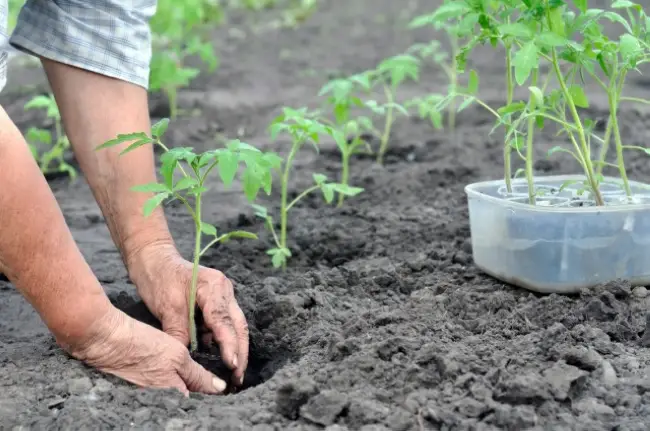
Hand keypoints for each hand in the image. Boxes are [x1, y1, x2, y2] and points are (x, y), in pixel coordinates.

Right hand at [67, 306, 227, 395]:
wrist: (105, 340)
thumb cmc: (143, 346)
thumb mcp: (178, 356)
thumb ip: (199, 375)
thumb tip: (219, 388)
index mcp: (173, 397)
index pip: (200, 401)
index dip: (212, 393)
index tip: (224, 384)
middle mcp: (161, 402)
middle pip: (187, 399)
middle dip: (200, 391)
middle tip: (211, 378)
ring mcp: (149, 396)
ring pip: (175, 394)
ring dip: (186, 386)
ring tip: (194, 373)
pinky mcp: (140, 389)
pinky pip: (161, 389)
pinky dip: (169, 382)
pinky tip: (172, 371)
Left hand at [128, 244, 248, 385]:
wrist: (153, 259)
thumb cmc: (158, 278)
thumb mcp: (167, 308)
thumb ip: (179, 333)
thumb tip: (187, 360)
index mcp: (214, 287)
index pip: (224, 321)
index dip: (230, 345)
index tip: (232, 365)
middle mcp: (224, 290)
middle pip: (239, 325)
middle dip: (240, 352)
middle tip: (238, 378)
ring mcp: (223, 296)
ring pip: (235, 326)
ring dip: (235, 348)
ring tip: (233, 373)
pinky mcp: (216, 302)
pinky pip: (223, 324)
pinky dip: (222, 341)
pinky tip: (219, 358)